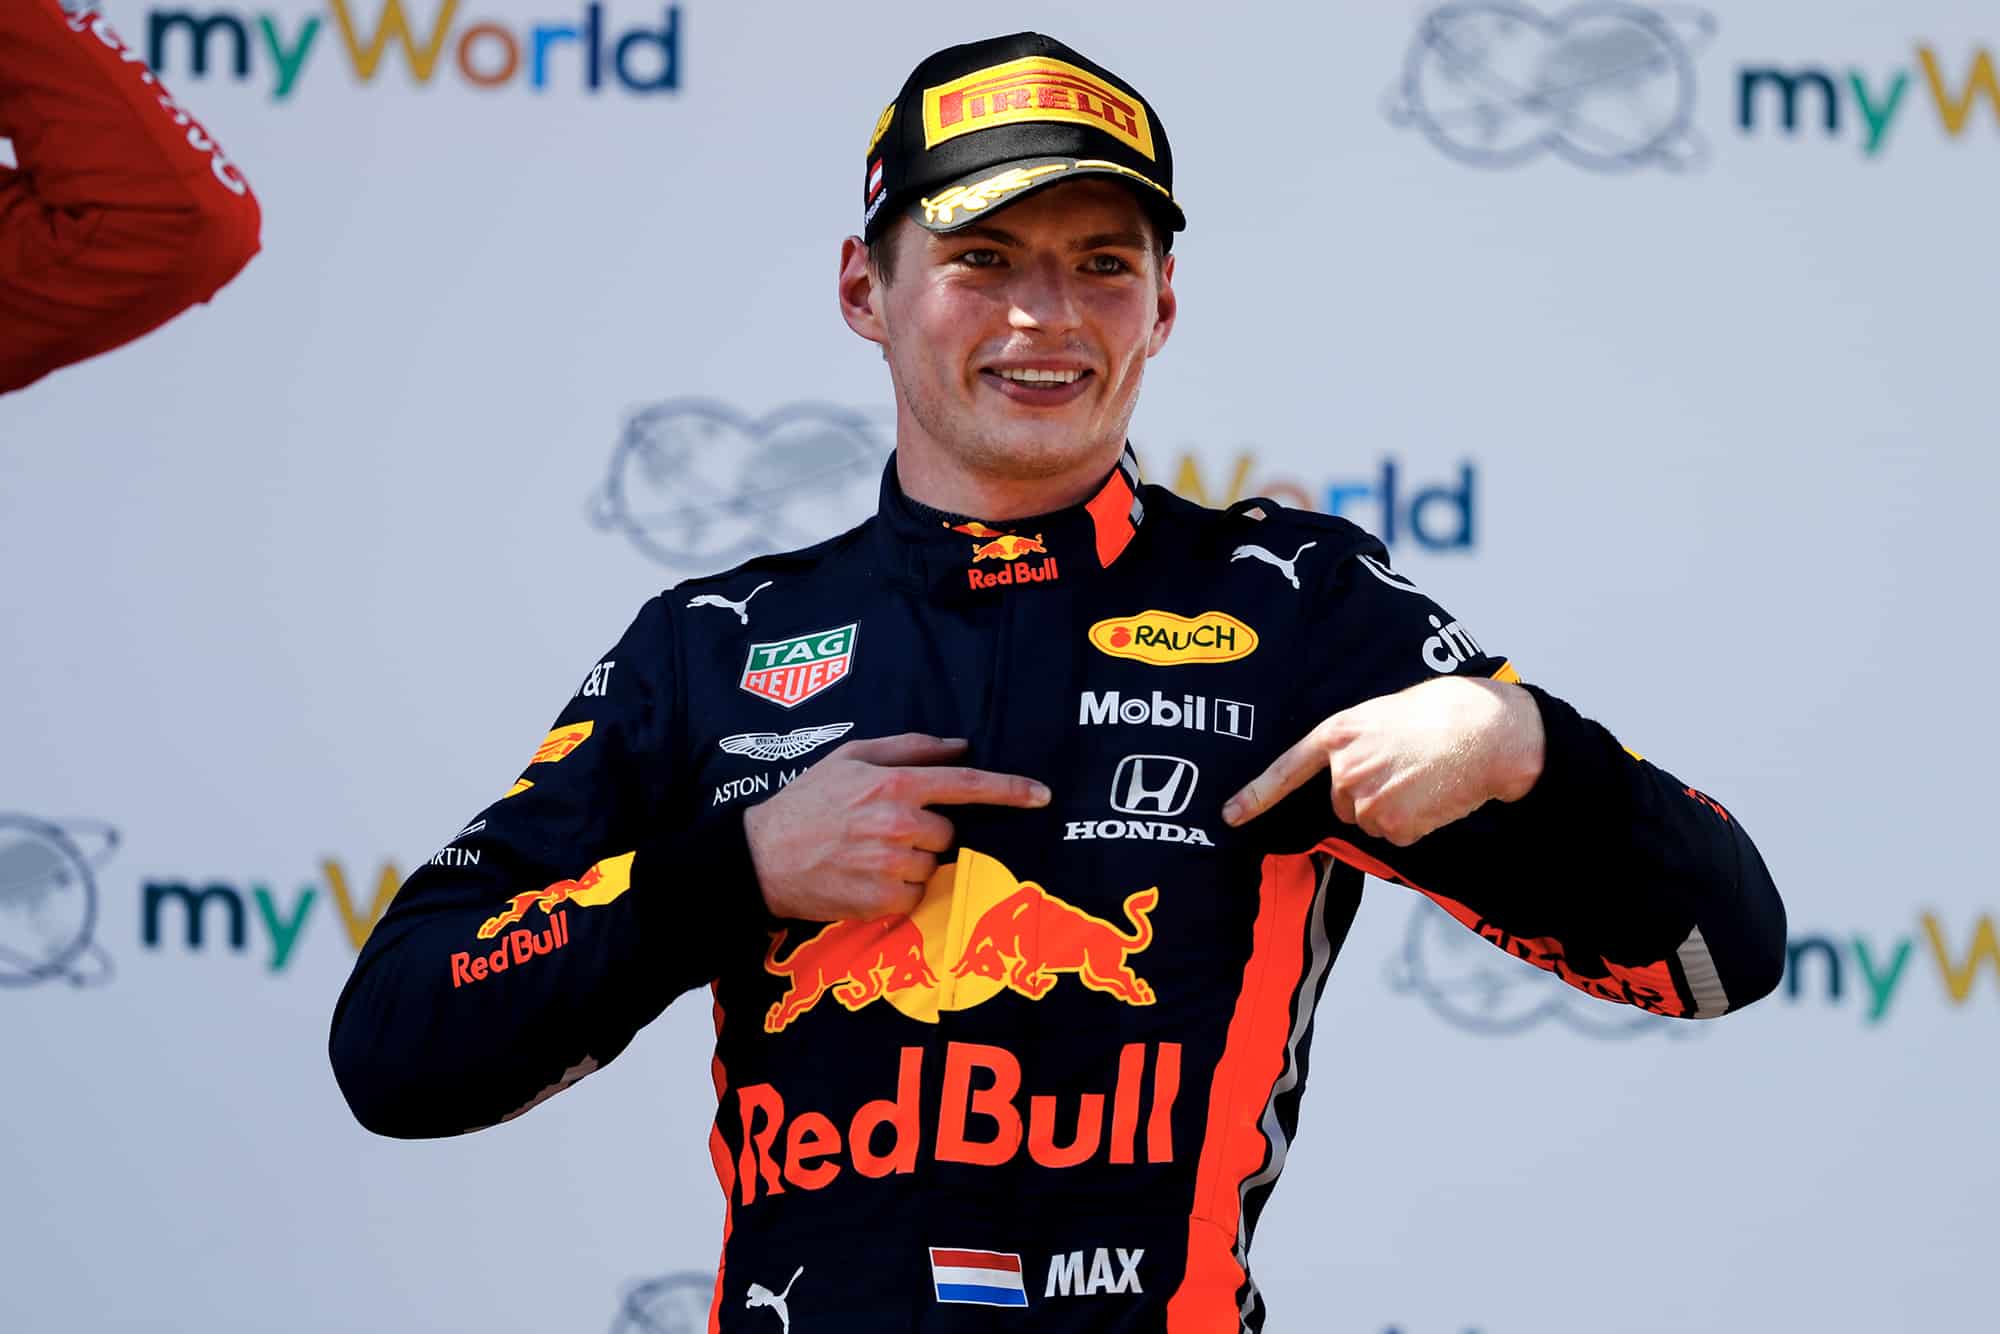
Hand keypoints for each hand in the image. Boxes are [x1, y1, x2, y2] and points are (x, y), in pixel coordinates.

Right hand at [742, 733, 1050, 920]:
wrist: (760, 859)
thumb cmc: (806, 803)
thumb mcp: (849, 758)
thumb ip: (908, 748)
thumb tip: (959, 745)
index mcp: (893, 784)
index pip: (966, 786)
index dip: (1009, 790)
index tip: (1042, 795)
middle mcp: (897, 824)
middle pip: (947, 833)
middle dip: (925, 832)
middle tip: (882, 830)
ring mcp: (891, 866)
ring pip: (932, 866)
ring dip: (910, 863)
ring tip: (867, 855)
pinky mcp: (883, 902)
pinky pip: (915, 896)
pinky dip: (899, 890)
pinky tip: (865, 878)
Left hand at [1222, 678, 1544, 845]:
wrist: (1486, 731)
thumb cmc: (1442, 714)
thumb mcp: (1384, 714)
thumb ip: (1356, 742)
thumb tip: (1347, 772)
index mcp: (1338, 733)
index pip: (1287, 770)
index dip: (1256, 796)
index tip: (1229, 817)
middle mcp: (1345, 768)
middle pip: (1341, 804)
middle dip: (1369, 794)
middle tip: (1406, 768)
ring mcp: (1367, 798)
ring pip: (1370, 822)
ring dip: (1395, 810)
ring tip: (1424, 778)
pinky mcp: (1393, 824)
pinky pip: (1397, 836)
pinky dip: (1416, 824)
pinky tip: (1434, 796)